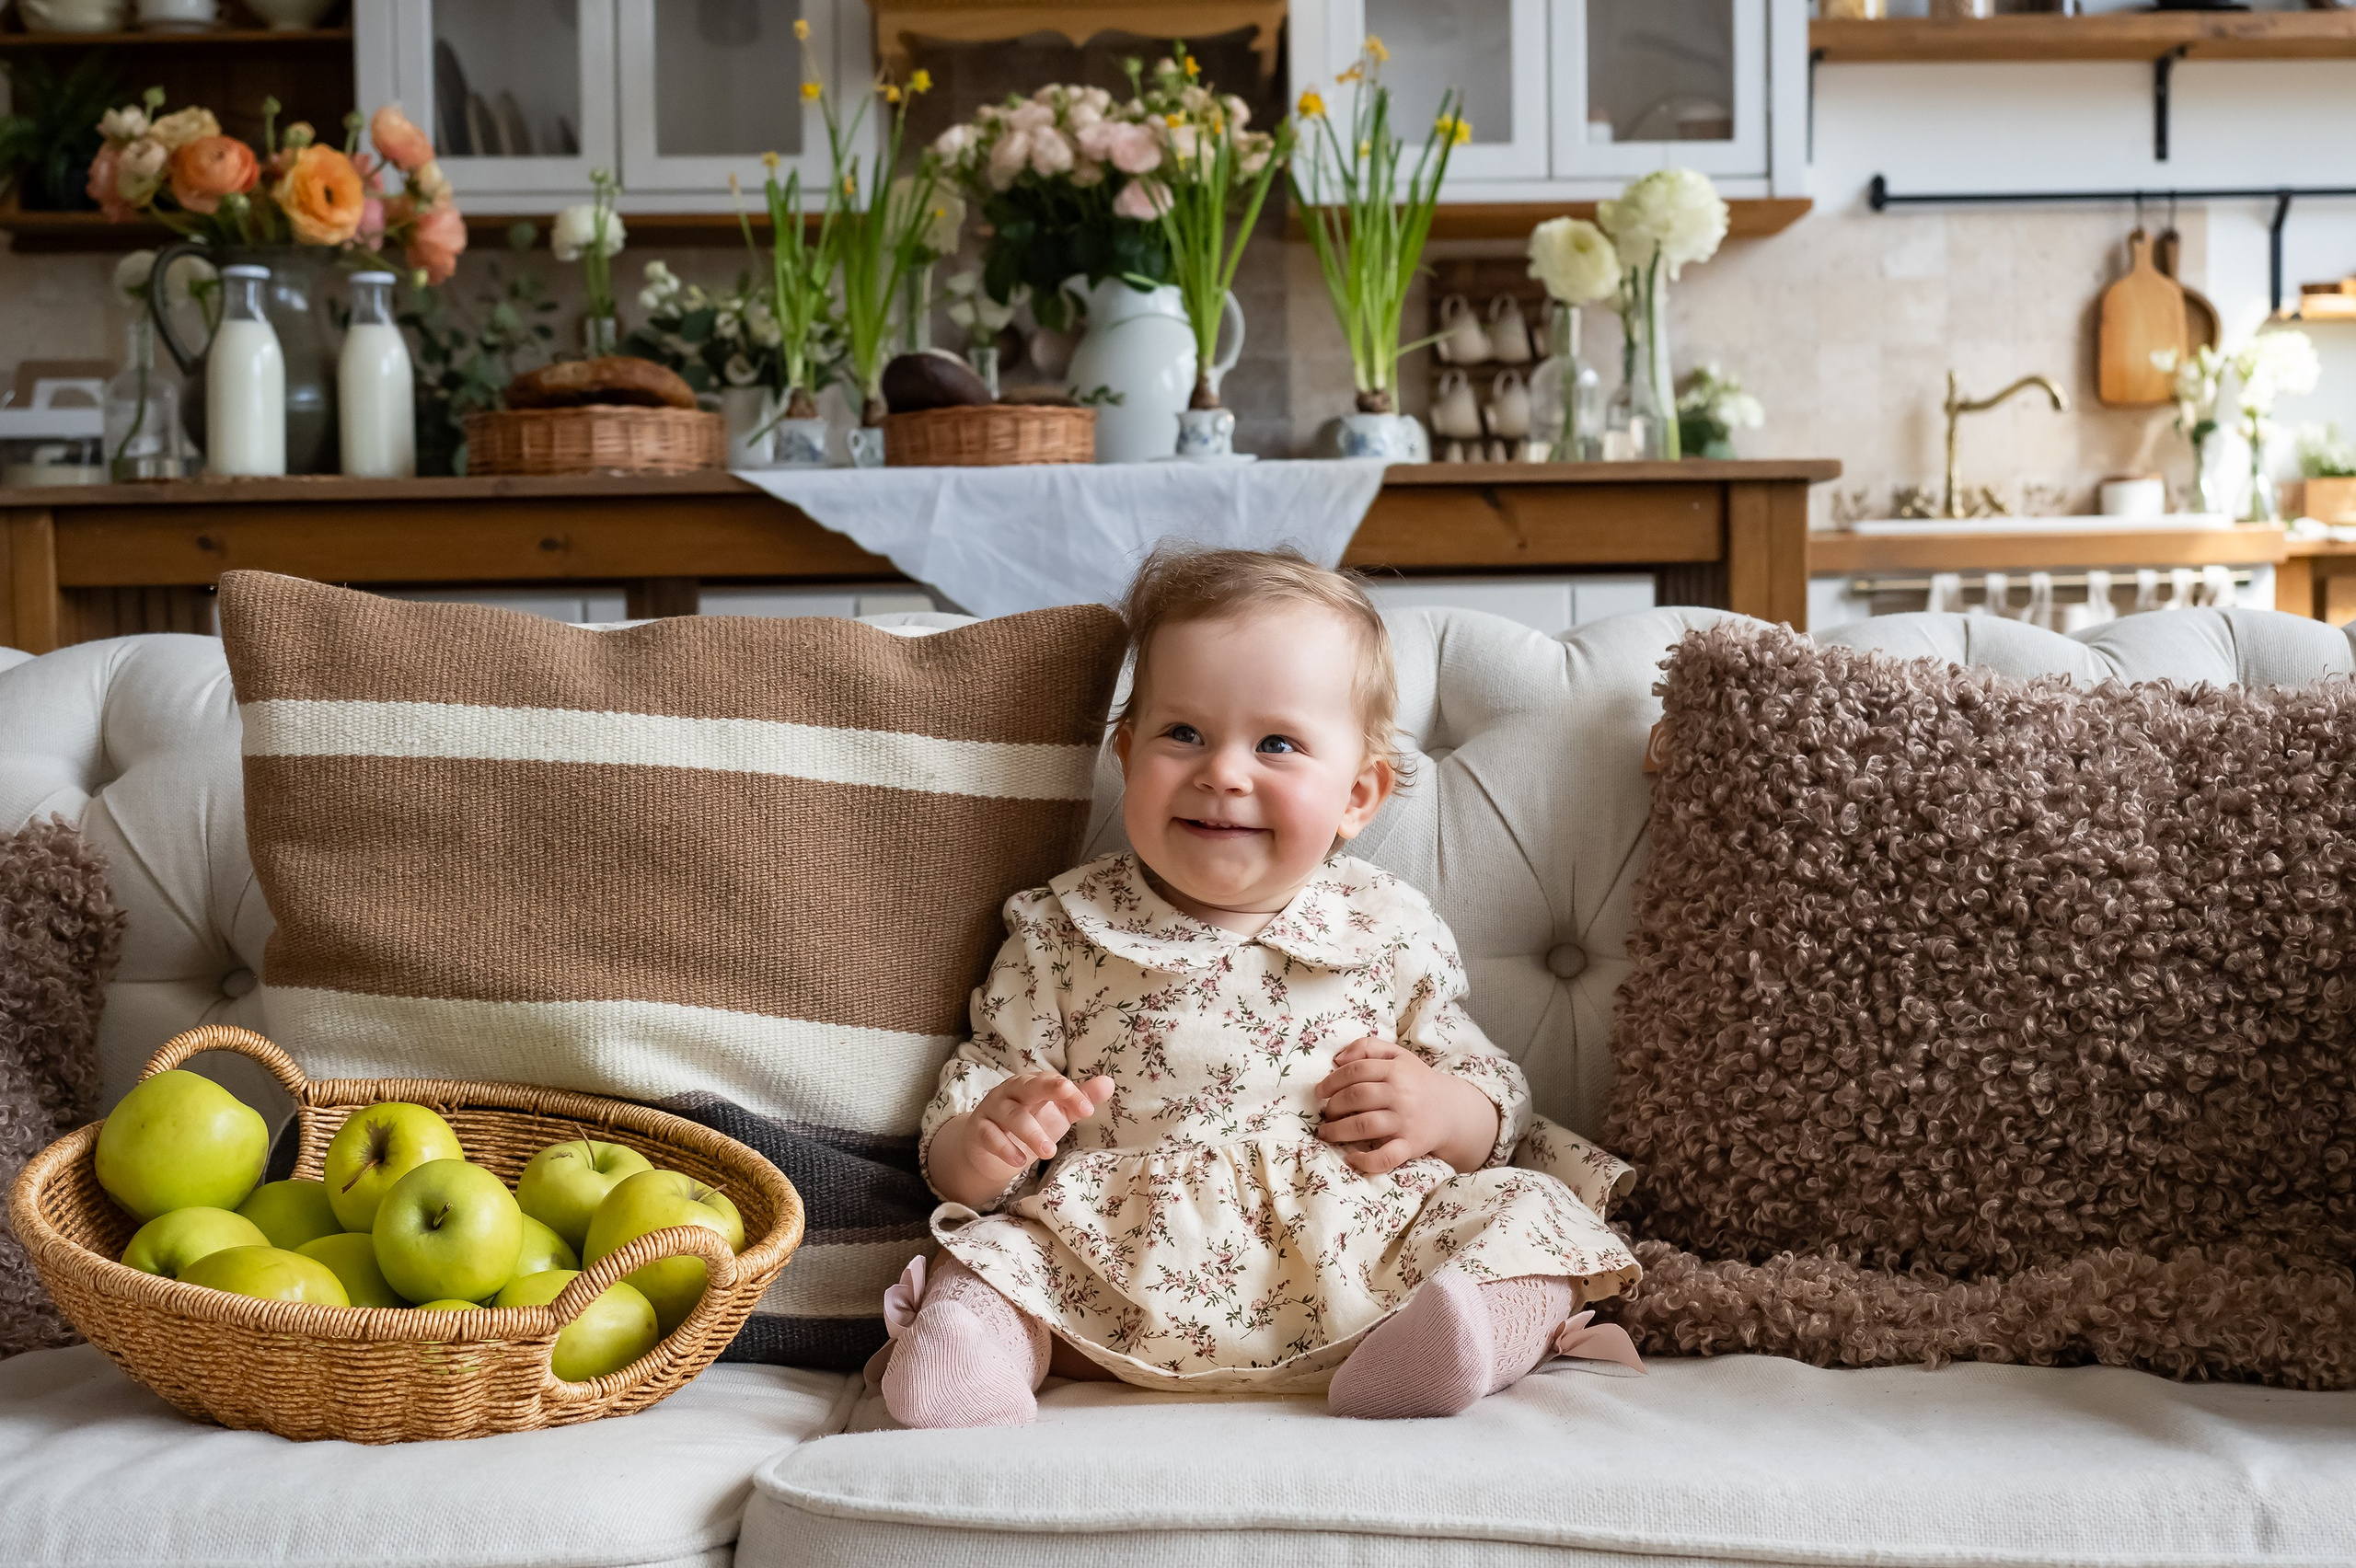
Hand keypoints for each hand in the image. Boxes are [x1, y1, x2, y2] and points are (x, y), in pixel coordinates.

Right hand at [928, 1072, 1113, 1207]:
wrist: (988, 1144)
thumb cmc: (1029, 1121)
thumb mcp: (1057, 1112)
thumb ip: (1080, 1100)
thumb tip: (1109, 1083)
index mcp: (1033, 1084)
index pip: (1053, 1082)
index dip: (1071, 1093)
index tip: (1089, 1109)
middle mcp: (1011, 1092)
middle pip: (1030, 1086)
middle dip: (1050, 1090)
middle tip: (1073, 1102)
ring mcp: (993, 1109)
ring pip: (1011, 1115)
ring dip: (1031, 1133)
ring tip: (1049, 1151)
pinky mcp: (979, 1130)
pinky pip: (990, 1136)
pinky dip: (1004, 1148)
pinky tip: (1019, 1161)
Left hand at [1316, 1037, 1500, 1175]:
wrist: (1451, 1110)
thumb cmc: (1416, 1081)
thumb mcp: (1397, 1055)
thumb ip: (1367, 1047)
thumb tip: (1338, 1059)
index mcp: (1395, 1070)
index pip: (1355, 1071)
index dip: (1331, 1081)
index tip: (1319, 1092)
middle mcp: (1400, 1095)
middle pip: (1356, 1097)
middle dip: (1333, 1106)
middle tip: (1325, 1113)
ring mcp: (1405, 1122)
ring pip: (1365, 1125)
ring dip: (1338, 1131)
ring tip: (1326, 1133)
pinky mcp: (1410, 1146)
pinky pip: (1386, 1157)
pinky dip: (1366, 1161)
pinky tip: (1351, 1157)